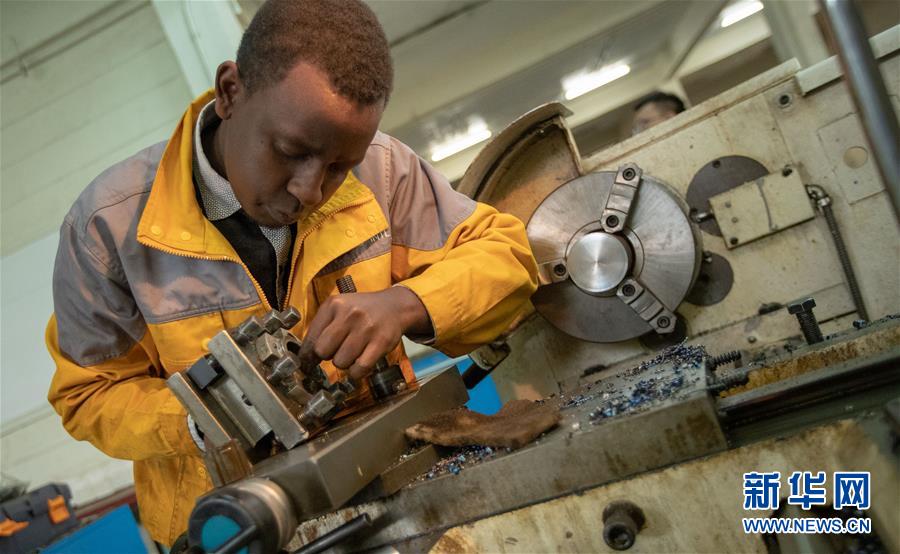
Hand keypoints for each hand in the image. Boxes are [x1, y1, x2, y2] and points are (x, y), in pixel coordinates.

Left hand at [301, 286, 430, 378]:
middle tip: (338, 350)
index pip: (311, 338)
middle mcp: (349, 314)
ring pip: (340, 362)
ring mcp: (366, 328)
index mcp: (334, 304)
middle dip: (328, 356)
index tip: (307, 363)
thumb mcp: (339, 308)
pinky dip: (356, 372)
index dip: (307, 355)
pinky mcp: (381, 342)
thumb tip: (305, 356)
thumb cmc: (362, 310)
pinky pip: (359, 368)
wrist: (394, 306)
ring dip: (344, 363)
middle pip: (323, 351)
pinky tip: (360, 363)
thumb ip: (321, 327)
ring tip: (352, 352)